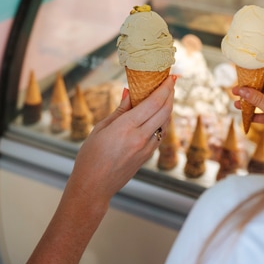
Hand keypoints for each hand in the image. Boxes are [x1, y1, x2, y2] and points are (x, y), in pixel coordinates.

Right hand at [24, 75, 175, 263]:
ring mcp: (146, 149)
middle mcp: (140, 138)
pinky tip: (160, 114)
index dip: (165, 88)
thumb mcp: (101, 129)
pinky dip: (163, 121)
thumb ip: (120, 110)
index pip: (153, 103)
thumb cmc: (90, 157)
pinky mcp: (147, 156)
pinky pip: (160, 134)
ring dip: (169, 107)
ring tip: (167, 95)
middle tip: (172, 82)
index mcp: (126, 128)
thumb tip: (130, 92)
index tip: (171, 77)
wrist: (93, 187)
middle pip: (164, 111)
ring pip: (165, 123)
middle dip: (171, 94)